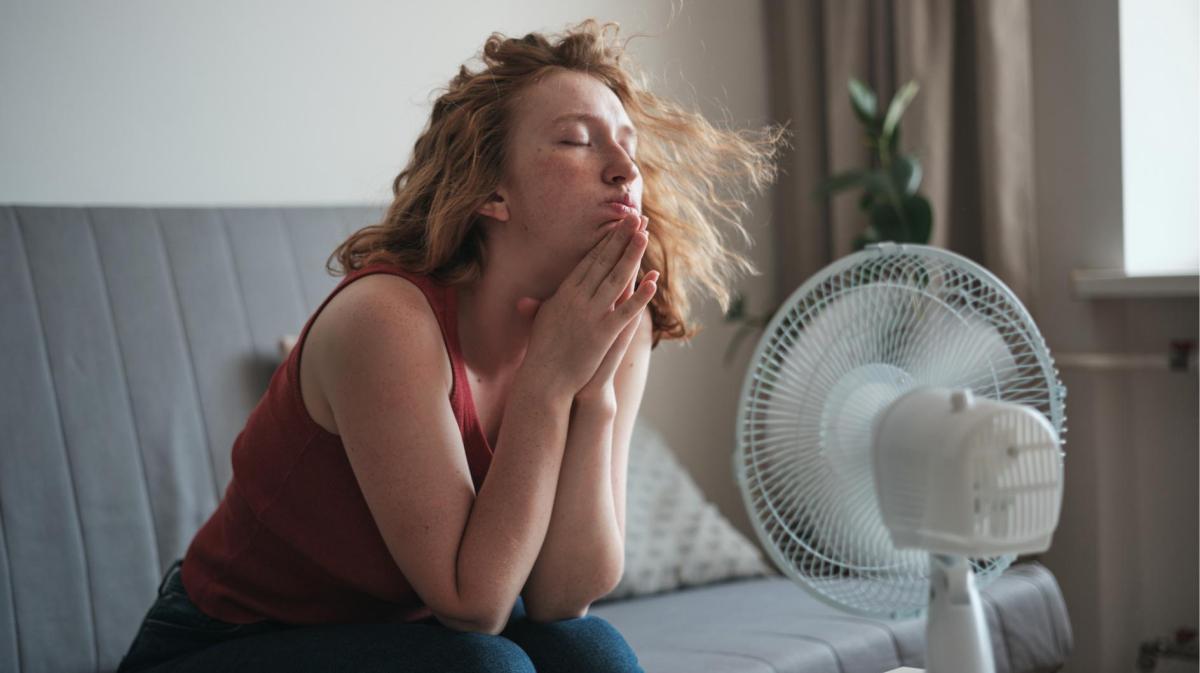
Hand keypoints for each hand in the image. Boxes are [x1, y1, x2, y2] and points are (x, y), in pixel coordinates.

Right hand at [515, 211, 656, 397]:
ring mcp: (592, 315)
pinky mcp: (604, 333)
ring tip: (644, 235)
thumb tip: (528, 298)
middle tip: (636, 217)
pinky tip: (653, 281)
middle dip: (621, 238)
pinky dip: (640, 296)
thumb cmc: (542, 351)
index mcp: (565, 293)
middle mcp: (578, 299)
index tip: (618, 224)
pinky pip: (626, 311)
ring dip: (632, 255)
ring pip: (617, 279)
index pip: (590, 260)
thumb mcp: (541, 321)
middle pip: (604, 262)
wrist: (545, 379)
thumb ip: (540, 305)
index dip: (606, 241)